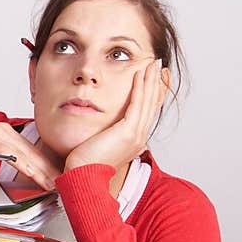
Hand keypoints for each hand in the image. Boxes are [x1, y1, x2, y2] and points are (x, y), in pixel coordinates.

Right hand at [0, 116, 58, 190]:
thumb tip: (14, 176)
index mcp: (6, 134)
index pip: (34, 152)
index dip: (49, 167)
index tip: (62, 180)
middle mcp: (4, 132)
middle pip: (35, 153)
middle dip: (52, 170)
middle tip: (69, 185)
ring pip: (26, 154)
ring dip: (43, 171)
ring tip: (56, 184)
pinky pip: (9, 154)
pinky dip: (23, 165)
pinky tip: (33, 174)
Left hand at [64, 58, 165, 175]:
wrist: (83, 178)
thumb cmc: (86, 165)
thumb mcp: (100, 146)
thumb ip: (108, 138)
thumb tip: (109, 134)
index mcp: (134, 140)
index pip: (147, 111)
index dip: (153, 93)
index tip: (155, 77)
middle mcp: (139, 137)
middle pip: (152, 104)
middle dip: (156, 82)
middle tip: (159, 65)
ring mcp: (136, 134)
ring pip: (148, 101)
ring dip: (151, 79)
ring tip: (153, 63)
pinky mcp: (128, 131)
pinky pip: (137, 104)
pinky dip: (141, 87)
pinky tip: (141, 73)